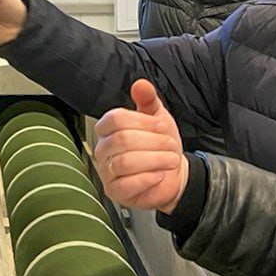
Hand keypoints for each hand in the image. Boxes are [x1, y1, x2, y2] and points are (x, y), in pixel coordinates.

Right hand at [93, 80, 187, 212]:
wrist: (171, 174)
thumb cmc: (160, 146)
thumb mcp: (158, 119)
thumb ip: (148, 100)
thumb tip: (141, 84)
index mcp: (108, 128)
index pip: (116, 118)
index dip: (143, 122)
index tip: (162, 125)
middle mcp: (103, 149)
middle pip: (122, 140)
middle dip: (154, 142)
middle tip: (171, 145)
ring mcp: (106, 171)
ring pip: (125, 162)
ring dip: (155, 160)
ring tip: (170, 160)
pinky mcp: (114, 191)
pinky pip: (128, 184)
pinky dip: (148, 178)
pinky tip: (159, 175)